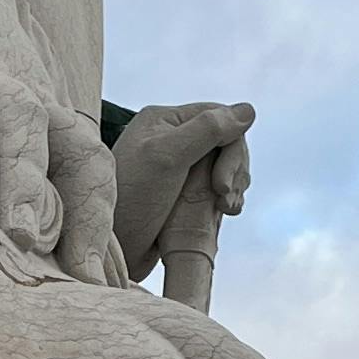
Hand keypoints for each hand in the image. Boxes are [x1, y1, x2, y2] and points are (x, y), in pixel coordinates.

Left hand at [111, 101, 253, 289]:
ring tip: (224, 209)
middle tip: (223, 200)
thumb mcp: (167, 158)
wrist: (110, 247)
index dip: (232, 148)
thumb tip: (249, 111)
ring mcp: (180, 169)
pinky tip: (221, 214)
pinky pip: (218, 191)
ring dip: (234, 188)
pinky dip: (226, 201)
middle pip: (227, 144)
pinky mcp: (184, 195)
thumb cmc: (130, 200)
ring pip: (226, 168)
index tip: (221, 183)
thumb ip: (207, 130)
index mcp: (166, 121)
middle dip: (234, 171)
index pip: (220, 118)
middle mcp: (173, 140)